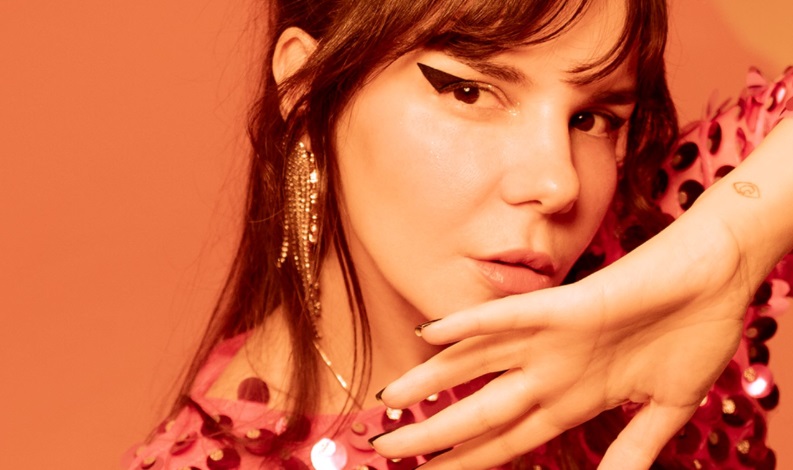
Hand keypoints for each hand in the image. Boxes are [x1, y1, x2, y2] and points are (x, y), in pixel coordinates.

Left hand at [372, 206, 755, 468]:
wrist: (717, 281)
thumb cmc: (693, 338)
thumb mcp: (664, 411)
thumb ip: (632, 449)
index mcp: (571, 398)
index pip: (506, 440)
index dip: (466, 460)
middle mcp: (550, 371)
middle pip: (479, 410)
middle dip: (433, 434)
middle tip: (385, 449)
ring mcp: (553, 341)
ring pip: (477, 364)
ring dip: (431, 382)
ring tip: (386, 400)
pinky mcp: (565, 308)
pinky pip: (508, 316)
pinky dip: (469, 323)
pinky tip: (429, 330)